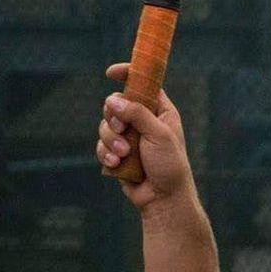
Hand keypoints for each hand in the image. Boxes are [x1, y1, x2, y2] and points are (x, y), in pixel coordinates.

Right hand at [95, 62, 194, 211]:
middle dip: (114, 117)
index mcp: (160, 110)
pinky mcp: (117, 154)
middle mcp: (143, 121)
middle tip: (122, 129)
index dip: (127, 74)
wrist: (163, 198)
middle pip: (115, 104)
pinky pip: (101, 145)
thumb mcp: (159, 134)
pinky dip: (105, 154)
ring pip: (105, 126)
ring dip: (111, 140)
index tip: (110, 73)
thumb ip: (137, 114)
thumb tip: (112, 100)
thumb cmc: (169, 165)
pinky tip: (115, 164)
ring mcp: (129, 137)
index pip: (142, 84)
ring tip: (123, 155)